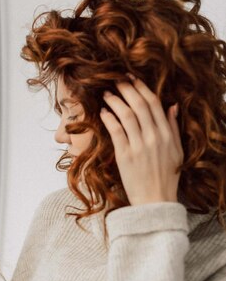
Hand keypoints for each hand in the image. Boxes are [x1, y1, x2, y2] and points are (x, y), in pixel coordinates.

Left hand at [99, 77, 182, 205]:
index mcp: (168, 134)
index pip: (154, 103)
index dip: (141, 88)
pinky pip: (116, 131)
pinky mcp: (126, 156)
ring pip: (126, 115)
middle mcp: (154, 137)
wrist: (155, 201)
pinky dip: (109, 119)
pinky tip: (104, 112)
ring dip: (115, 101)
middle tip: (115, 80)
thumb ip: (174, 127)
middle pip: (139, 105)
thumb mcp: (176, 151)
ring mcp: (140, 146)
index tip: (132, 79)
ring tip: (107, 94)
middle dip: (126, 89)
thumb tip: (172, 106)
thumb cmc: (166, 177)